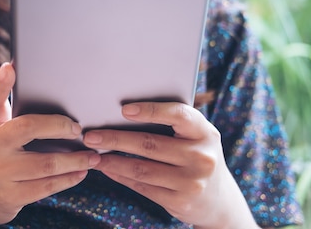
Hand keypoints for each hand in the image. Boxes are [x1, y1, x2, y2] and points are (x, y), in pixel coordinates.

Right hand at [0, 62, 100, 227]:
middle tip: (79, 128)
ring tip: (93, 155)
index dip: (0, 83)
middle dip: (59, 126)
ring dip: (75, 159)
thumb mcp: (1, 131)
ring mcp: (0, 172)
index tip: (10, 67)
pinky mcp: (10, 195)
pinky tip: (82, 172)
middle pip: (28, 128)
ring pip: (46, 163)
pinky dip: (69, 178)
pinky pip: (47, 186)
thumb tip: (43, 83)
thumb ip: (18, 112)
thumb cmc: (0, 154)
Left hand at [82, 102, 257, 228]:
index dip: (150, 110)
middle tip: (90, 136)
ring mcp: (192, 182)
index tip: (123, 109)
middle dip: (115, 139)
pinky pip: (142, 186)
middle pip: (149, 144)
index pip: (178, 115)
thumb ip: (173, 124)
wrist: (220, 201)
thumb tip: (123, 112)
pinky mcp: (180, 201)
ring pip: (141, 168)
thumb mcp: (197, 137)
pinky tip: (107, 169)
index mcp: (205, 132)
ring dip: (112, 161)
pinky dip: (120, 176)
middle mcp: (201, 157)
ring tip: (93, 154)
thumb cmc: (198, 156)